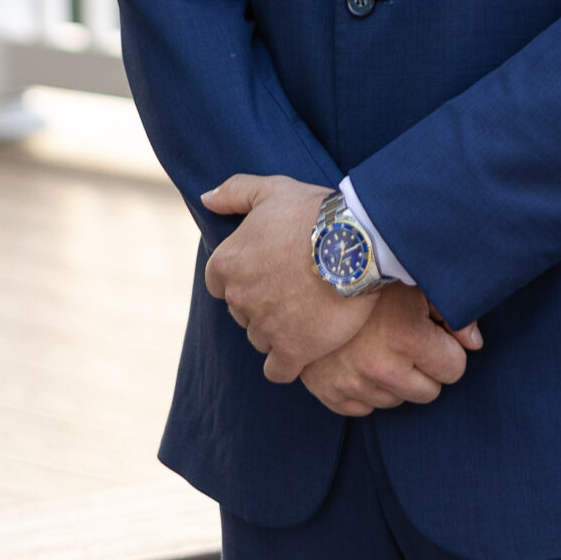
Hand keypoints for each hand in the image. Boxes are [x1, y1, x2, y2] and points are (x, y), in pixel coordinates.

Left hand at [202, 174, 373, 381]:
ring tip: (306, 314)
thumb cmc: (313, 212)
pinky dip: (287, 363)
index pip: (219, 284)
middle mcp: (239, 298)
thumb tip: (205, 199)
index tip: (268, 273)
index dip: (243, 279)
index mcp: (227, 263)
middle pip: (242, 312)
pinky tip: (303, 350)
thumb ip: (234, 192)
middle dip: (262, 304)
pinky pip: (277, 370)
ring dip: (277, 331)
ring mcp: (264, 326)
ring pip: (260, 339)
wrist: (355, 242)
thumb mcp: (271, 189)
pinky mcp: (292, 349)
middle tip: (293, 291)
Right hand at [300, 285, 484, 416]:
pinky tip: (358, 359)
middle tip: (407, 340)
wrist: (309, 272)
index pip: (454, 369)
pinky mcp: (328, 392)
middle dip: (424, 369)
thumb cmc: (371, 273)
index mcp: (406, 335)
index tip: (433, 334)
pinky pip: (363, 408)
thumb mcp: (417, 282)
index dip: (447, 350)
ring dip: (394, 380)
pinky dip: (364, 389)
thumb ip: (454, 312)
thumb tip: (475, 344)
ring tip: (379, 345)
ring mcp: (351, 382)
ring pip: (396, 402)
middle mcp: (379, 365)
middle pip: (428, 392)